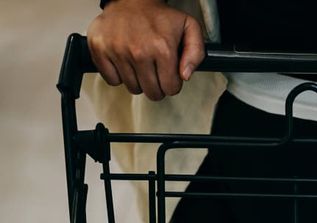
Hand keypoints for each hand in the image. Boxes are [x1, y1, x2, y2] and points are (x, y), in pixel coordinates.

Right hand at [87, 0, 204, 100]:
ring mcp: (117, 50)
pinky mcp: (99, 48)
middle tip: (155, 71)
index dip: (172, 83)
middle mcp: (139, 51)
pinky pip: (112, 80)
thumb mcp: (189, 28)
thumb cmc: (159, 16)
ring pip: (132, 88)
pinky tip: (124, 62)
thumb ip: (196, 53)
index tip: (168, 73)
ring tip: (140, 63)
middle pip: (152, 93)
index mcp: (161, 48)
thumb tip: (184, 75)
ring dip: (138, 81)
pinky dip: (118, 76)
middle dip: (156, 86)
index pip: (170, 89)